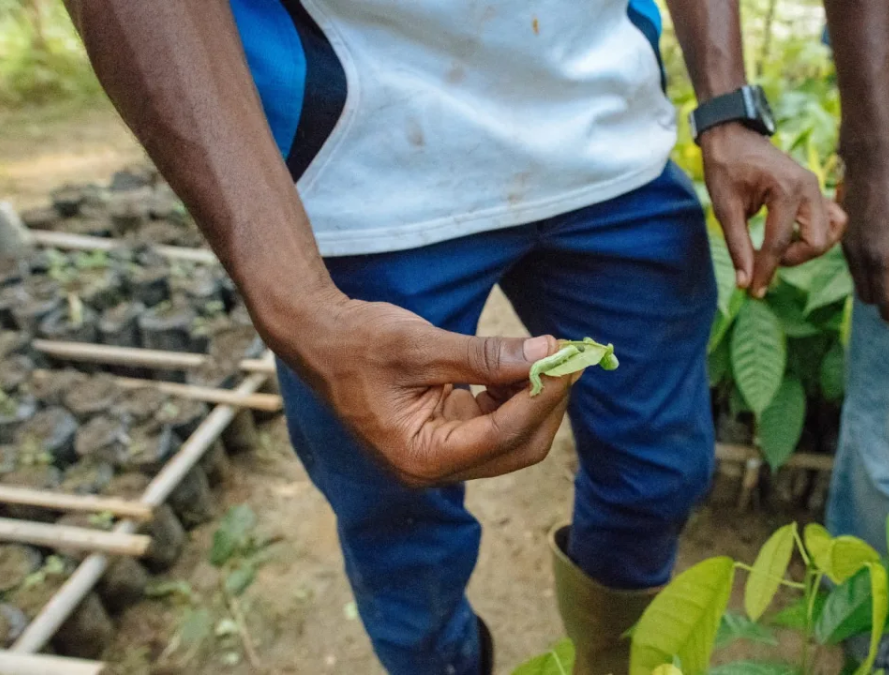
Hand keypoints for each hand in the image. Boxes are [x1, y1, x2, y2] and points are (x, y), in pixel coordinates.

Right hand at [270, 293, 574, 487]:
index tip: (567, 358)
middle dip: (547, 403)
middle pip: (517, 448)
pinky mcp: (447, 435)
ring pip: (513, 438)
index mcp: (419, 457)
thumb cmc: (358, 342)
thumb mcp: (422, 345)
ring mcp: (441, 455)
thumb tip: (547, 353)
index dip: (541, 397)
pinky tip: (521, 362)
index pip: (501, 436)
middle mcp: (432, 468)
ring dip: (535, 398)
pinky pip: (496, 423)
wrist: (319, 340)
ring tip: (546, 353)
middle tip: (569, 357)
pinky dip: (515, 394)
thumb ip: (486, 356)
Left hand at [701, 123, 846, 298]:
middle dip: (790, 260)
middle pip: (816, 243)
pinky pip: (833, 219)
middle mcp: (809, 188)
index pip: (779, 244)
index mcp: (786, 190)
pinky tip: (794, 238)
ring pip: (829, 233)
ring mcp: (816, 188)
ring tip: (778, 249)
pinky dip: (819, 234)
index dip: (765, 272)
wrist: (732, 134)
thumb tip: (746, 283)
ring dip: (807, 249)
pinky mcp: (815, 190)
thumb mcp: (725, 208)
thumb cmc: (725, 166)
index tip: (752, 292)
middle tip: (763, 259)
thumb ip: (738, 246)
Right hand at [839, 142, 888, 325]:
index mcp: (882, 257)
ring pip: (858, 280)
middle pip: (867, 295)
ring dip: (873, 284)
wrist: (871, 162)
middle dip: (883, 301)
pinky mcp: (843, 236)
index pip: (885, 299)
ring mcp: (848, 246)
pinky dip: (866, 270)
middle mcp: (860, 257)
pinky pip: (853, 264)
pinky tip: (880, 256)